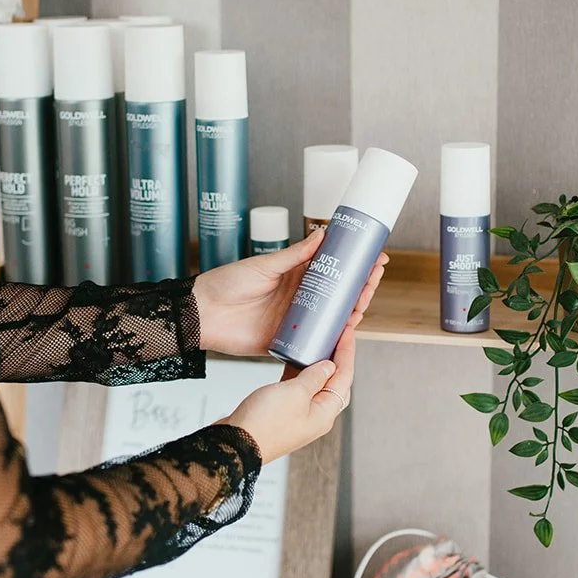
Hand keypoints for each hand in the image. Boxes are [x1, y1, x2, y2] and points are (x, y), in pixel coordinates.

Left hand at [192, 234, 387, 356]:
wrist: (202, 314)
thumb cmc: (226, 284)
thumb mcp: (263, 265)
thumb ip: (293, 255)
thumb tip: (322, 234)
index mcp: (295, 276)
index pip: (332, 270)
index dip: (354, 266)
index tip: (374, 258)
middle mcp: (300, 298)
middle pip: (338, 295)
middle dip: (360, 287)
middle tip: (374, 277)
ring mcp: (295, 321)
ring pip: (331, 318)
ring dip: (352, 311)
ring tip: (365, 300)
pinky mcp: (287, 342)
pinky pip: (314, 343)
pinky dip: (332, 339)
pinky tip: (348, 332)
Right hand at [226, 323, 354, 463]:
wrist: (236, 443)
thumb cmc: (264, 423)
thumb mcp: (294, 392)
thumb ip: (314, 377)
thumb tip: (328, 366)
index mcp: (325, 413)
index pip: (344, 377)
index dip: (347, 352)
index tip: (347, 331)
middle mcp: (316, 416)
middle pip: (335, 382)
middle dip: (338, 359)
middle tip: (336, 337)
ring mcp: (300, 416)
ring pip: (316, 385)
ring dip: (318, 365)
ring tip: (317, 344)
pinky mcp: (284, 414)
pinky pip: (299, 390)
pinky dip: (300, 374)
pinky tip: (294, 361)